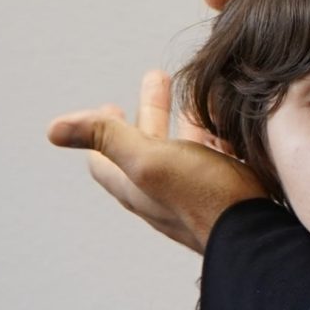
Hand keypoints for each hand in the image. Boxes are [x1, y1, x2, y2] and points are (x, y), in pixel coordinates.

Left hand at [48, 68, 267, 252]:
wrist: (256, 231)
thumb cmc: (201, 197)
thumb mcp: (147, 160)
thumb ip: (107, 139)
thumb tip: (52, 129)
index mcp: (136, 184)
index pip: (104, 159)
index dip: (100, 131)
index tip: (109, 105)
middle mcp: (163, 189)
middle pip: (148, 144)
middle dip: (151, 110)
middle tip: (156, 78)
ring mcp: (198, 189)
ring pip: (187, 147)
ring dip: (186, 117)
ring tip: (196, 91)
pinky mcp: (229, 187)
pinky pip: (219, 152)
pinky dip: (217, 129)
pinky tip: (228, 116)